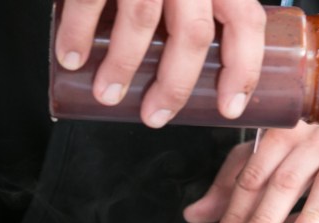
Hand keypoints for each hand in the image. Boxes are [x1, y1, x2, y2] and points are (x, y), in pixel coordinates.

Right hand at [55, 0, 266, 127]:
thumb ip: (204, 1)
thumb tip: (196, 61)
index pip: (246, 23)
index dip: (244, 70)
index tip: (230, 107)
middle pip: (193, 34)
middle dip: (174, 85)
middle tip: (156, 115)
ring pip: (142, 21)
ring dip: (123, 68)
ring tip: (107, 94)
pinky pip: (90, 0)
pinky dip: (78, 35)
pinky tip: (72, 58)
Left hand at [183, 122, 318, 222]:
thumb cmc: (304, 159)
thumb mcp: (265, 164)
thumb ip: (230, 188)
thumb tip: (192, 217)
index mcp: (280, 135)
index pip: (252, 173)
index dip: (235, 208)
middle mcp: (313, 140)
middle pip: (286, 180)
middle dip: (265, 216)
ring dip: (311, 215)